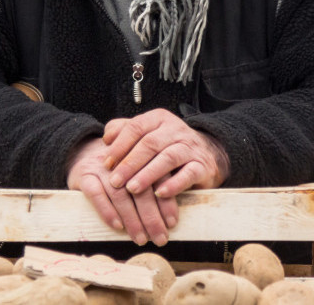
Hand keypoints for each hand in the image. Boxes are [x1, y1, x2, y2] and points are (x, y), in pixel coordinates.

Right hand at [66, 136, 177, 246]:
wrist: (82, 152)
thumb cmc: (119, 171)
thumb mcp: (138, 169)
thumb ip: (155, 183)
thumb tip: (173, 217)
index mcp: (140, 155)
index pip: (157, 178)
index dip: (166, 201)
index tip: (172, 223)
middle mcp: (122, 160)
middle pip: (139, 188)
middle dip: (151, 216)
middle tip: (159, 238)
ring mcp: (102, 166)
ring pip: (119, 193)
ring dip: (132, 219)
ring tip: (140, 238)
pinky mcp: (84, 174)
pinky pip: (95, 193)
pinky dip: (107, 211)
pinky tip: (117, 226)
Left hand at [102, 108, 229, 200]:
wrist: (207, 153)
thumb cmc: (167, 145)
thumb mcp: (147, 133)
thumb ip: (124, 131)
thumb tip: (106, 139)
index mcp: (158, 118)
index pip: (136, 127)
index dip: (119, 145)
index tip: (106, 164)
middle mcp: (175, 129)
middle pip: (149, 144)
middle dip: (130, 164)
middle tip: (115, 181)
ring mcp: (190, 147)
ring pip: (167, 158)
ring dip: (147, 174)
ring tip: (132, 189)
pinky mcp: (202, 165)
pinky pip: (188, 174)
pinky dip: (174, 184)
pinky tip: (159, 194)